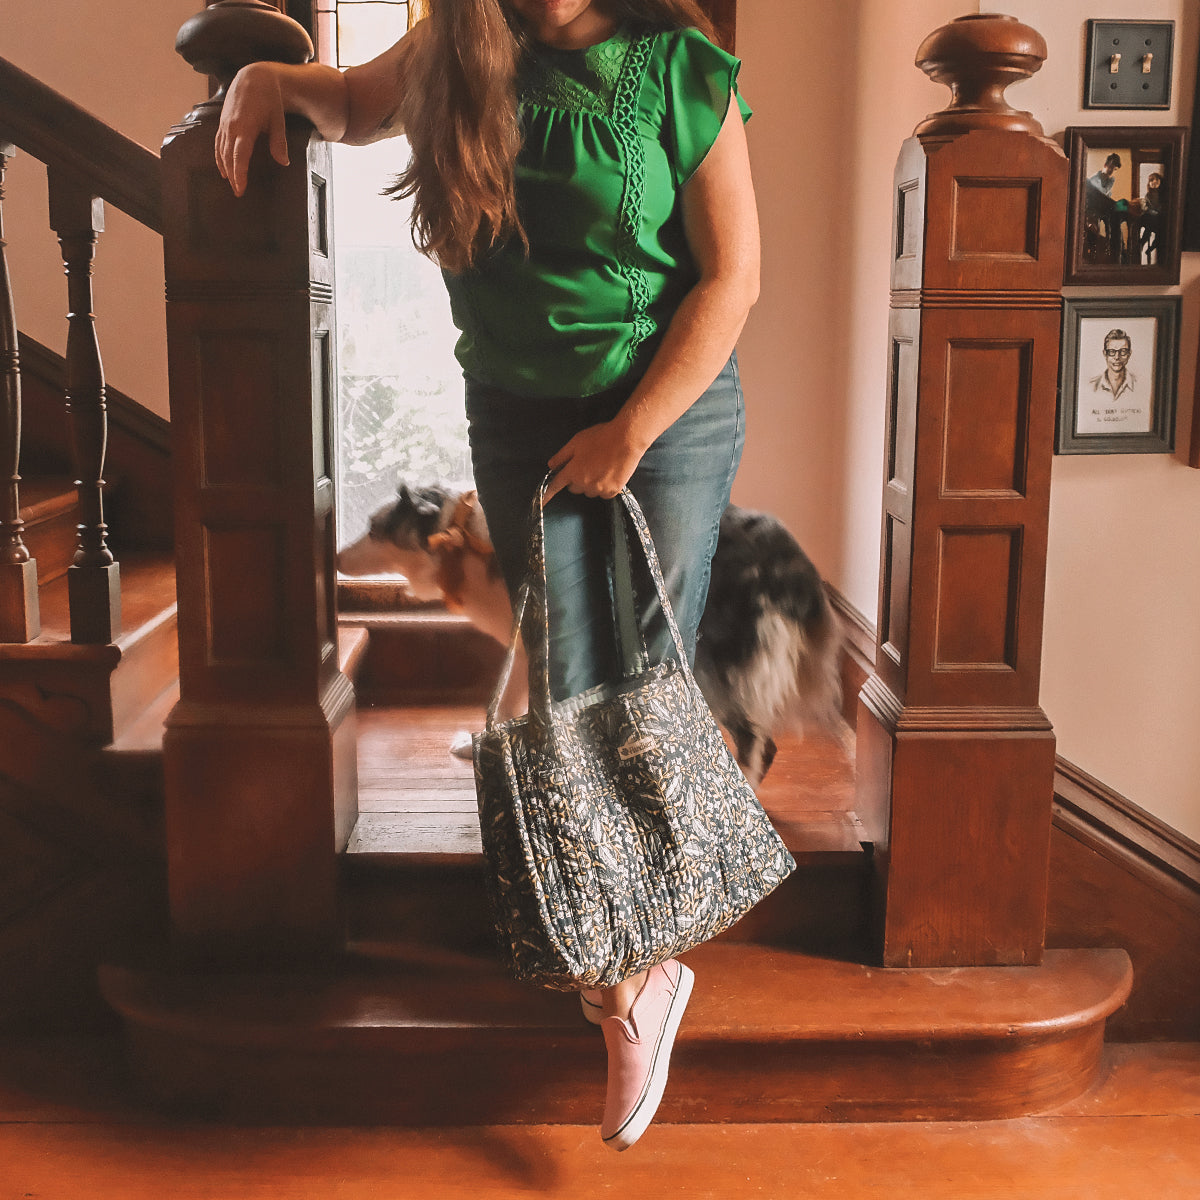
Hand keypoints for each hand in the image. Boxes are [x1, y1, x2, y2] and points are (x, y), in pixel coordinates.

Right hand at [215, 63, 290, 195]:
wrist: (253, 77)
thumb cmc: (269, 99)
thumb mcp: (277, 120)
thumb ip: (279, 142)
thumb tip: (284, 162)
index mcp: (245, 126)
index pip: (240, 155)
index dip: (239, 172)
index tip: (240, 188)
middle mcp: (231, 126)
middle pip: (228, 156)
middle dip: (233, 175)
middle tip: (239, 193)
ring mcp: (224, 124)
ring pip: (221, 151)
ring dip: (225, 168)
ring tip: (232, 184)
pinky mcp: (222, 122)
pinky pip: (218, 143)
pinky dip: (219, 157)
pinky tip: (223, 169)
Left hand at [544, 420, 645, 504]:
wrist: (626, 439)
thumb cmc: (600, 437)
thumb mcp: (576, 442)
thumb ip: (561, 456)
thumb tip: (551, 466)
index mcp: (572, 471)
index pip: (555, 486)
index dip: (546, 495)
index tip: (540, 503)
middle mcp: (584, 483)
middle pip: (574, 488)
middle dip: (576, 479)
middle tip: (587, 464)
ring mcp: (599, 489)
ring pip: (589, 491)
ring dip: (591, 483)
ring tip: (601, 466)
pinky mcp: (612, 491)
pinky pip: (603, 493)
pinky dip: (604, 486)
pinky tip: (609, 472)